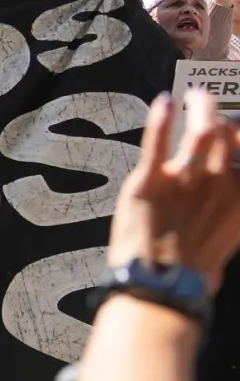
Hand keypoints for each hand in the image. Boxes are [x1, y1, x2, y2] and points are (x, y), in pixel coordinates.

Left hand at [107, 90, 239, 294]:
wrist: (162, 284)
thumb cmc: (195, 261)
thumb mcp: (230, 227)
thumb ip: (236, 198)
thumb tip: (236, 173)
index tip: (235, 123)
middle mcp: (218, 181)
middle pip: (227, 132)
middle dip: (219, 113)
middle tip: (207, 101)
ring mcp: (185, 180)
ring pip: (199, 131)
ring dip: (198, 108)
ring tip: (192, 96)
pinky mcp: (150, 182)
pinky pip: (157, 143)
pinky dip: (160, 119)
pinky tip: (163, 102)